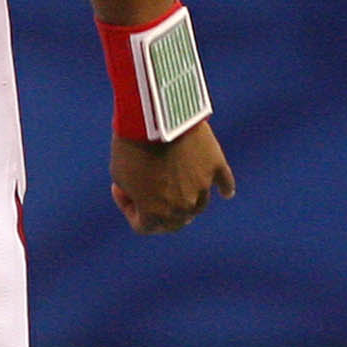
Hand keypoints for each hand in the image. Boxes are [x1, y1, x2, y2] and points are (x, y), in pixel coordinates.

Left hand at [111, 121, 234, 233]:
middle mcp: (184, 205)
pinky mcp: (217, 165)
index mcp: (156, 213)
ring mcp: (203, 186)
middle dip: (161, 215)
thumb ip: (135, 193)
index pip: (144, 226)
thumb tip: (146, 196)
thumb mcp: (120, 175)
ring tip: (179, 192)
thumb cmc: (130, 147)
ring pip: (198, 205)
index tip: (120, 189)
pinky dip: (224, 188)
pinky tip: (225, 192)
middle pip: (175, 222)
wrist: (153, 119)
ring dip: (186, 202)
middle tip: (152, 200)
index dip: (128, 209)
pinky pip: (225, 182)